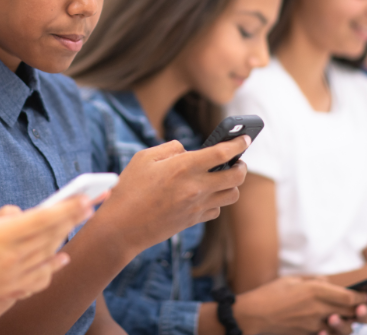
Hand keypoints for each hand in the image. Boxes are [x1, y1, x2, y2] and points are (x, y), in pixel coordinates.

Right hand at [0, 197, 92, 306]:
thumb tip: (11, 214)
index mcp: (3, 235)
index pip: (44, 218)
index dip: (68, 207)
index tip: (87, 198)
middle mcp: (14, 256)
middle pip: (52, 234)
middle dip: (74, 216)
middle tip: (93, 202)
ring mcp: (14, 275)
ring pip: (49, 253)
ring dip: (66, 235)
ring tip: (80, 219)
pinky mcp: (10, 288)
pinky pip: (40, 278)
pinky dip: (54, 267)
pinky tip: (62, 258)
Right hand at [97, 137, 248, 253]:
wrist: (121, 228)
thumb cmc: (129, 189)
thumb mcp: (144, 158)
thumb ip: (170, 148)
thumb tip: (187, 151)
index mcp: (184, 167)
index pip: (222, 152)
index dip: (238, 143)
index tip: (245, 138)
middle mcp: (196, 187)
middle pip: (236, 176)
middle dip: (241, 166)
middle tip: (238, 161)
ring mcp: (197, 206)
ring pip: (232, 195)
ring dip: (232, 184)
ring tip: (223, 177)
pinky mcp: (193, 221)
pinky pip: (217, 210)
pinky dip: (216, 201)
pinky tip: (206, 195)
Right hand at [233, 276, 366, 334]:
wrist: (254, 316)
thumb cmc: (270, 294)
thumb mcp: (292, 280)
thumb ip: (313, 280)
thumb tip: (327, 282)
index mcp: (315, 290)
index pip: (349, 297)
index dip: (362, 296)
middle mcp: (318, 308)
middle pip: (351, 313)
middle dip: (364, 310)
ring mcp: (315, 325)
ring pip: (344, 327)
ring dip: (351, 322)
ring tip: (353, 317)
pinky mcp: (309, 334)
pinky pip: (328, 334)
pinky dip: (334, 331)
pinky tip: (334, 326)